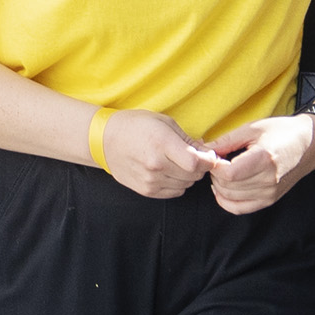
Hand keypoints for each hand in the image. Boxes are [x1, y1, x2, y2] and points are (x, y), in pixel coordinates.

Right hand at [90, 105, 210, 201]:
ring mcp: (150, 180)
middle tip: (194, 157)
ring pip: (185, 185)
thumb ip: (187, 139)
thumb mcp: (164, 122)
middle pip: (193, 175)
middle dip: (200, 167)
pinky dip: (178, 183)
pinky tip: (169, 171)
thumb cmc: (136, 126)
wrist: (105, 140)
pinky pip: (175, 192)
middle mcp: (155, 165)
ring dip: (188, 176)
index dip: (208, 161)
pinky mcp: (146, 190)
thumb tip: (208, 153)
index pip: (196, 163)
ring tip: (178, 163)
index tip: (209, 156)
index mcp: (161, 144)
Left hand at [199, 109, 314, 212]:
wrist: (308, 145)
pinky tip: (223, 188)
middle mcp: (269, 180)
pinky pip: (239, 208)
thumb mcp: (253, 128)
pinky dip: (226, 201)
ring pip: (230, 198)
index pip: (228, 173)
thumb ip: (227, 140)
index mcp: (264, 158)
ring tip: (223, 170)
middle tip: (217, 160)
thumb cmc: (281, 131)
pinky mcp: (270, 200)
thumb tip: (202, 150)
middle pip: (227, 187)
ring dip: (219, 185)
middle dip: (215, 174)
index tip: (212, 155)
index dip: (213, 166)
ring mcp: (270, 193)